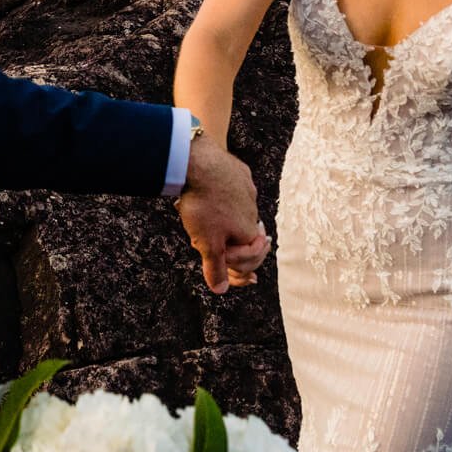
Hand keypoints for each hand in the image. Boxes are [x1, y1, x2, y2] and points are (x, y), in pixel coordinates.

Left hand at [176, 134, 269, 293]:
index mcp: (248, 231)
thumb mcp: (207, 243)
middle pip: (246, 236)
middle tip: (227, 257)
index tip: (231, 274)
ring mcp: (247, 190)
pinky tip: (210, 198)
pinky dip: (224, 200)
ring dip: (227, 223)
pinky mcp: (238, 173)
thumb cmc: (204, 204)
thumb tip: (221, 289)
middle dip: (236, 248)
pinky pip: (233, 191)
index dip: (240, 270)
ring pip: (239, 213)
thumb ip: (215, 267)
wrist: (198, 162)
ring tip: (209, 226)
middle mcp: (253, 211)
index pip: (252, 258)